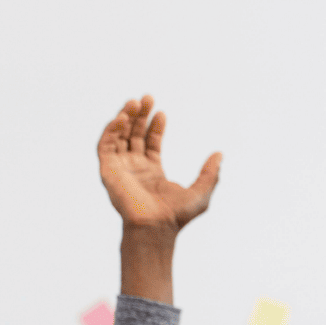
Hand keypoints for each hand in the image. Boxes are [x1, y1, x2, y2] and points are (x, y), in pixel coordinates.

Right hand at [97, 95, 221, 232]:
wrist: (157, 226)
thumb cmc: (177, 215)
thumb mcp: (202, 191)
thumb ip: (210, 173)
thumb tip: (220, 154)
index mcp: (152, 172)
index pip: (150, 143)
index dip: (155, 126)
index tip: (162, 112)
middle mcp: (134, 168)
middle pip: (134, 135)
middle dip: (139, 116)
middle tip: (147, 97)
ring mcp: (120, 169)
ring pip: (118, 136)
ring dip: (125, 117)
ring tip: (135, 102)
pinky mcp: (108, 171)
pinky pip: (105, 146)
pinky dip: (111, 130)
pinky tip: (121, 118)